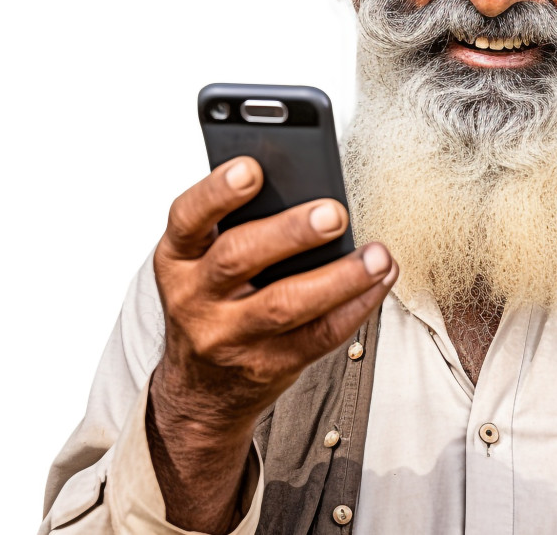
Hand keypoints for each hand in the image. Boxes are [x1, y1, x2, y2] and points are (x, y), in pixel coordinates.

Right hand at [146, 156, 396, 531]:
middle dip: (290, 232)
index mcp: (177, 258)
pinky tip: (379, 282)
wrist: (201, 389)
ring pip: (286, 304)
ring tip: (377, 256)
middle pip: (239, 257)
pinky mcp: (269, 365)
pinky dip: (356, 307)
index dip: (217, 191)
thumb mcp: (202, 262)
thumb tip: (306, 185)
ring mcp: (230, 336)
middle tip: (334, 213)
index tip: (252, 167)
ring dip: (339, 278)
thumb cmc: (213, 302)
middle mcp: (194, 297)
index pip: (188, 217)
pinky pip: (319, 336)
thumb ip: (240, 225)